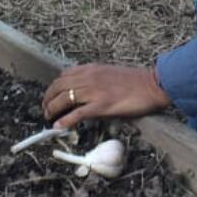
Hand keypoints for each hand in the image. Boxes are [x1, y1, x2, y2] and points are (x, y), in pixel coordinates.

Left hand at [42, 63, 170, 128]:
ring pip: (64, 99)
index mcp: (91, 69)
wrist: (151, 84)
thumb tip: (83, 92)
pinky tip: (59, 127)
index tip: (50, 96)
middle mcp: (88, 77)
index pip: (63, 76)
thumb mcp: (109, 74)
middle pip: (59, 87)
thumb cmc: (135, 81)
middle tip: (45, 110)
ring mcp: (94, 91)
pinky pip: (77, 114)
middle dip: (48, 99)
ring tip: (49, 119)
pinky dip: (65, 121)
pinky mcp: (101, 105)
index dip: (53, 88)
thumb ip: (95, 79)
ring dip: (52, 110)